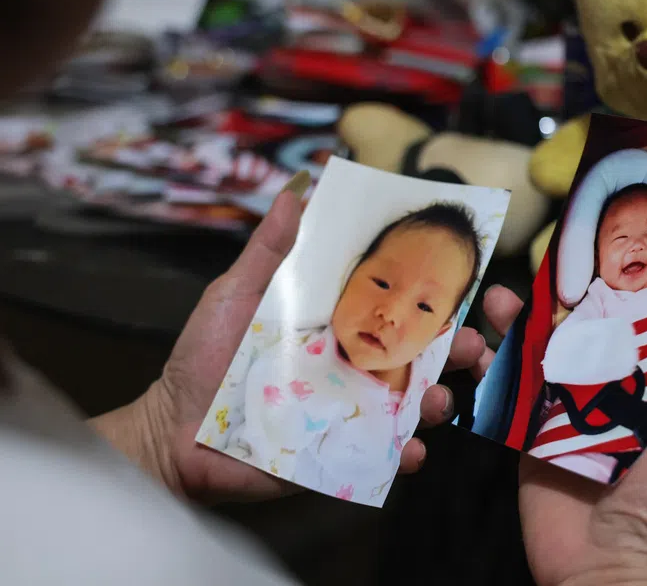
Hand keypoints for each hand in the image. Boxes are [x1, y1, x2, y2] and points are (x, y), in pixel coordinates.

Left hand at [92, 175, 488, 500]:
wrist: (170, 430)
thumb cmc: (204, 358)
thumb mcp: (237, 293)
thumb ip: (270, 249)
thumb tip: (298, 188)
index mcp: (339, 325)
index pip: (400, 308)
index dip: (439, 299)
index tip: (470, 286)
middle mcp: (354, 369)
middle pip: (421, 357)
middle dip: (459, 351)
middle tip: (475, 347)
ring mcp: (350, 414)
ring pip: (412, 408)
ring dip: (438, 403)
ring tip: (439, 400)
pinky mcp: (336, 456)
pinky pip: (381, 459)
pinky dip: (403, 457)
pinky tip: (409, 452)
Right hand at [480, 266, 646, 585]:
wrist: (607, 576)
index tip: (640, 217)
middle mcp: (622, 382)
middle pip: (596, 315)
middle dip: (572, 280)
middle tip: (550, 251)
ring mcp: (573, 402)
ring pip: (545, 341)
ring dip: (518, 315)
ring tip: (499, 301)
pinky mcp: (532, 427)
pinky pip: (509, 383)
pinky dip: (489, 359)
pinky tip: (476, 346)